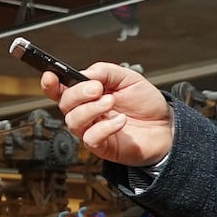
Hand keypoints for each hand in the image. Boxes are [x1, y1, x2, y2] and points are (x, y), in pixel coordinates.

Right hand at [42, 62, 172, 165]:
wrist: (166, 127)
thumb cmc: (145, 104)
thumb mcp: (129, 78)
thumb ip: (106, 71)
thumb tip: (85, 73)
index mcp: (86, 94)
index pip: (59, 89)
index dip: (50, 83)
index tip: (50, 76)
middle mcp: (85, 112)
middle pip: (64, 103)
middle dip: (78, 94)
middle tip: (97, 88)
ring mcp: (91, 129)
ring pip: (73, 121)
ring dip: (91, 109)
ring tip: (111, 102)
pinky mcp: (100, 145)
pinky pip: (90, 138)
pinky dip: (105, 127)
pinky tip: (121, 121)